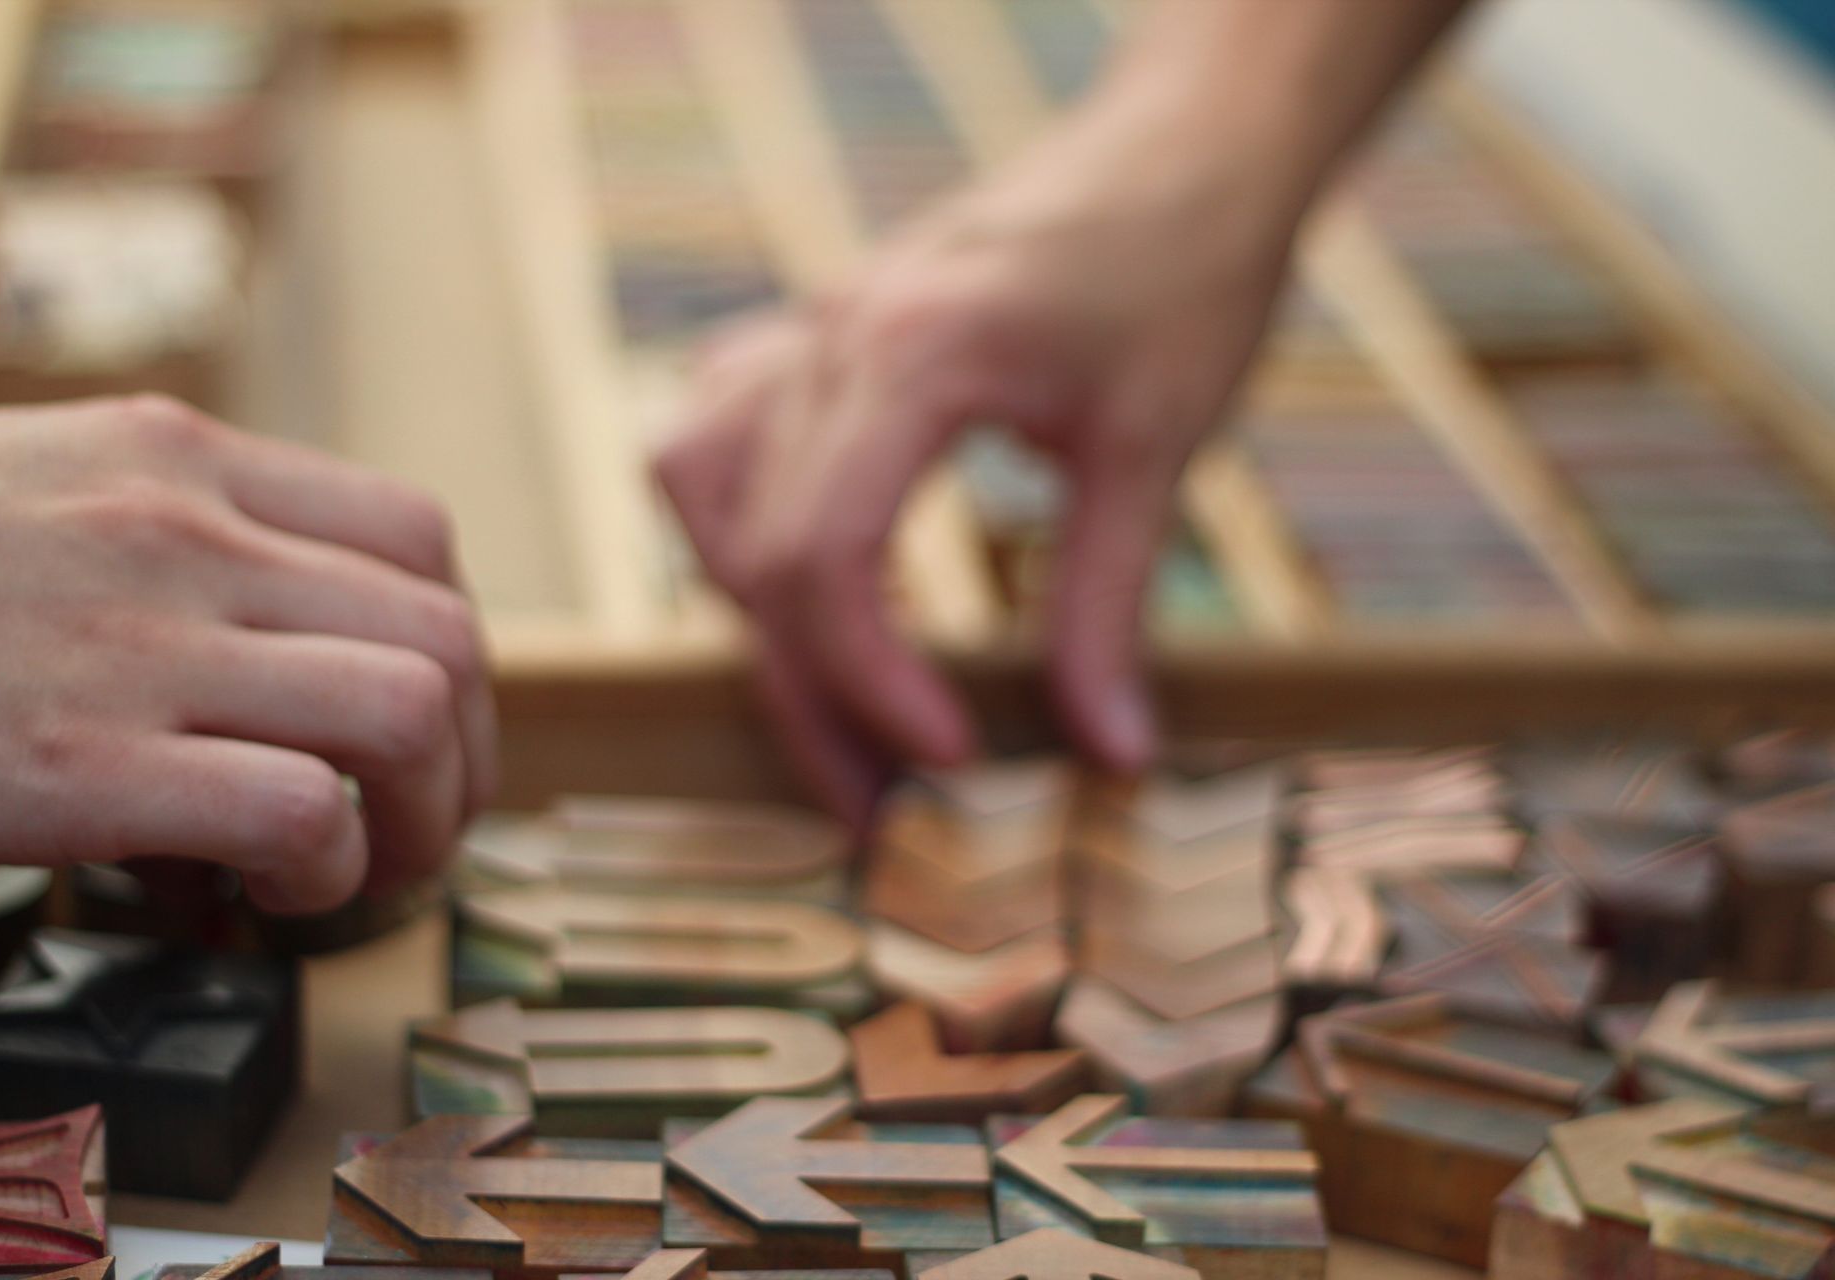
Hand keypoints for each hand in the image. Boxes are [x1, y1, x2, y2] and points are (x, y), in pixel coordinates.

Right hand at [0, 396, 496, 911]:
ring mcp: (137, 642)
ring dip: (420, 817)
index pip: (414, 535)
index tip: (418, 721)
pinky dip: (325, 869)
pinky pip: (303, 811)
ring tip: (359, 868)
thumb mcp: (37, 485)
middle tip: (415, 821)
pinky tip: (268, 896)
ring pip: (408, 711)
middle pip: (444, 634)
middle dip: (464, 752)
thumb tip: (288, 632)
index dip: (448, 648)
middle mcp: (180, 532)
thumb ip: (174, 529)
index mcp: (175, 458)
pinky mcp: (79, 761)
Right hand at [656, 97, 1300, 819]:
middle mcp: (832, 336)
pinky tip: (798, 569)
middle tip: (877, 807)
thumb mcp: (1160, 446)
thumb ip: (1109, 606)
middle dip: (808, 697)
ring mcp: (814, 325)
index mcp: (909, 355)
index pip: (823, 557)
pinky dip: (737, 516)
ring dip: (752, 610)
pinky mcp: (825, 329)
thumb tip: (1109, 756)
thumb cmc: (1187, 273)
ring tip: (829, 703)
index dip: (867, 687)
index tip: (948, 765)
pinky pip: (719, 428)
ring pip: (701, 488)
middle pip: (755, 551)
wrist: (1187, 145)